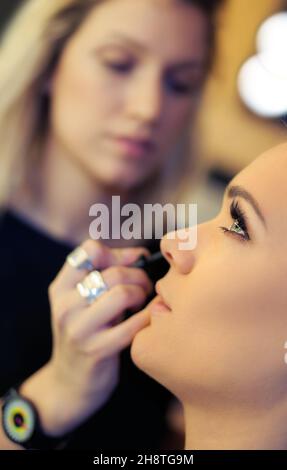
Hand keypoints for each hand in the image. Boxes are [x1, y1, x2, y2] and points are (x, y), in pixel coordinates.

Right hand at [20, 240, 151, 435]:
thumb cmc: (86, 333)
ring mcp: (79, 329)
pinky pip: (133, 324)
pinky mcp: (96, 350)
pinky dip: (148, 317)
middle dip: (139, 277)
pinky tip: (148, 320)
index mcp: (61, 287)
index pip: (90, 250)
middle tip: (144, 288)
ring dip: (142, 296)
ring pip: (123, 293)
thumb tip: (141, 254)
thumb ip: (104, 275)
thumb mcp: (82, 302)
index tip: (132, 264)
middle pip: (114, 272)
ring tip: (141, 305)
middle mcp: (66, 305)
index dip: (118, 253)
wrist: (69, 383)